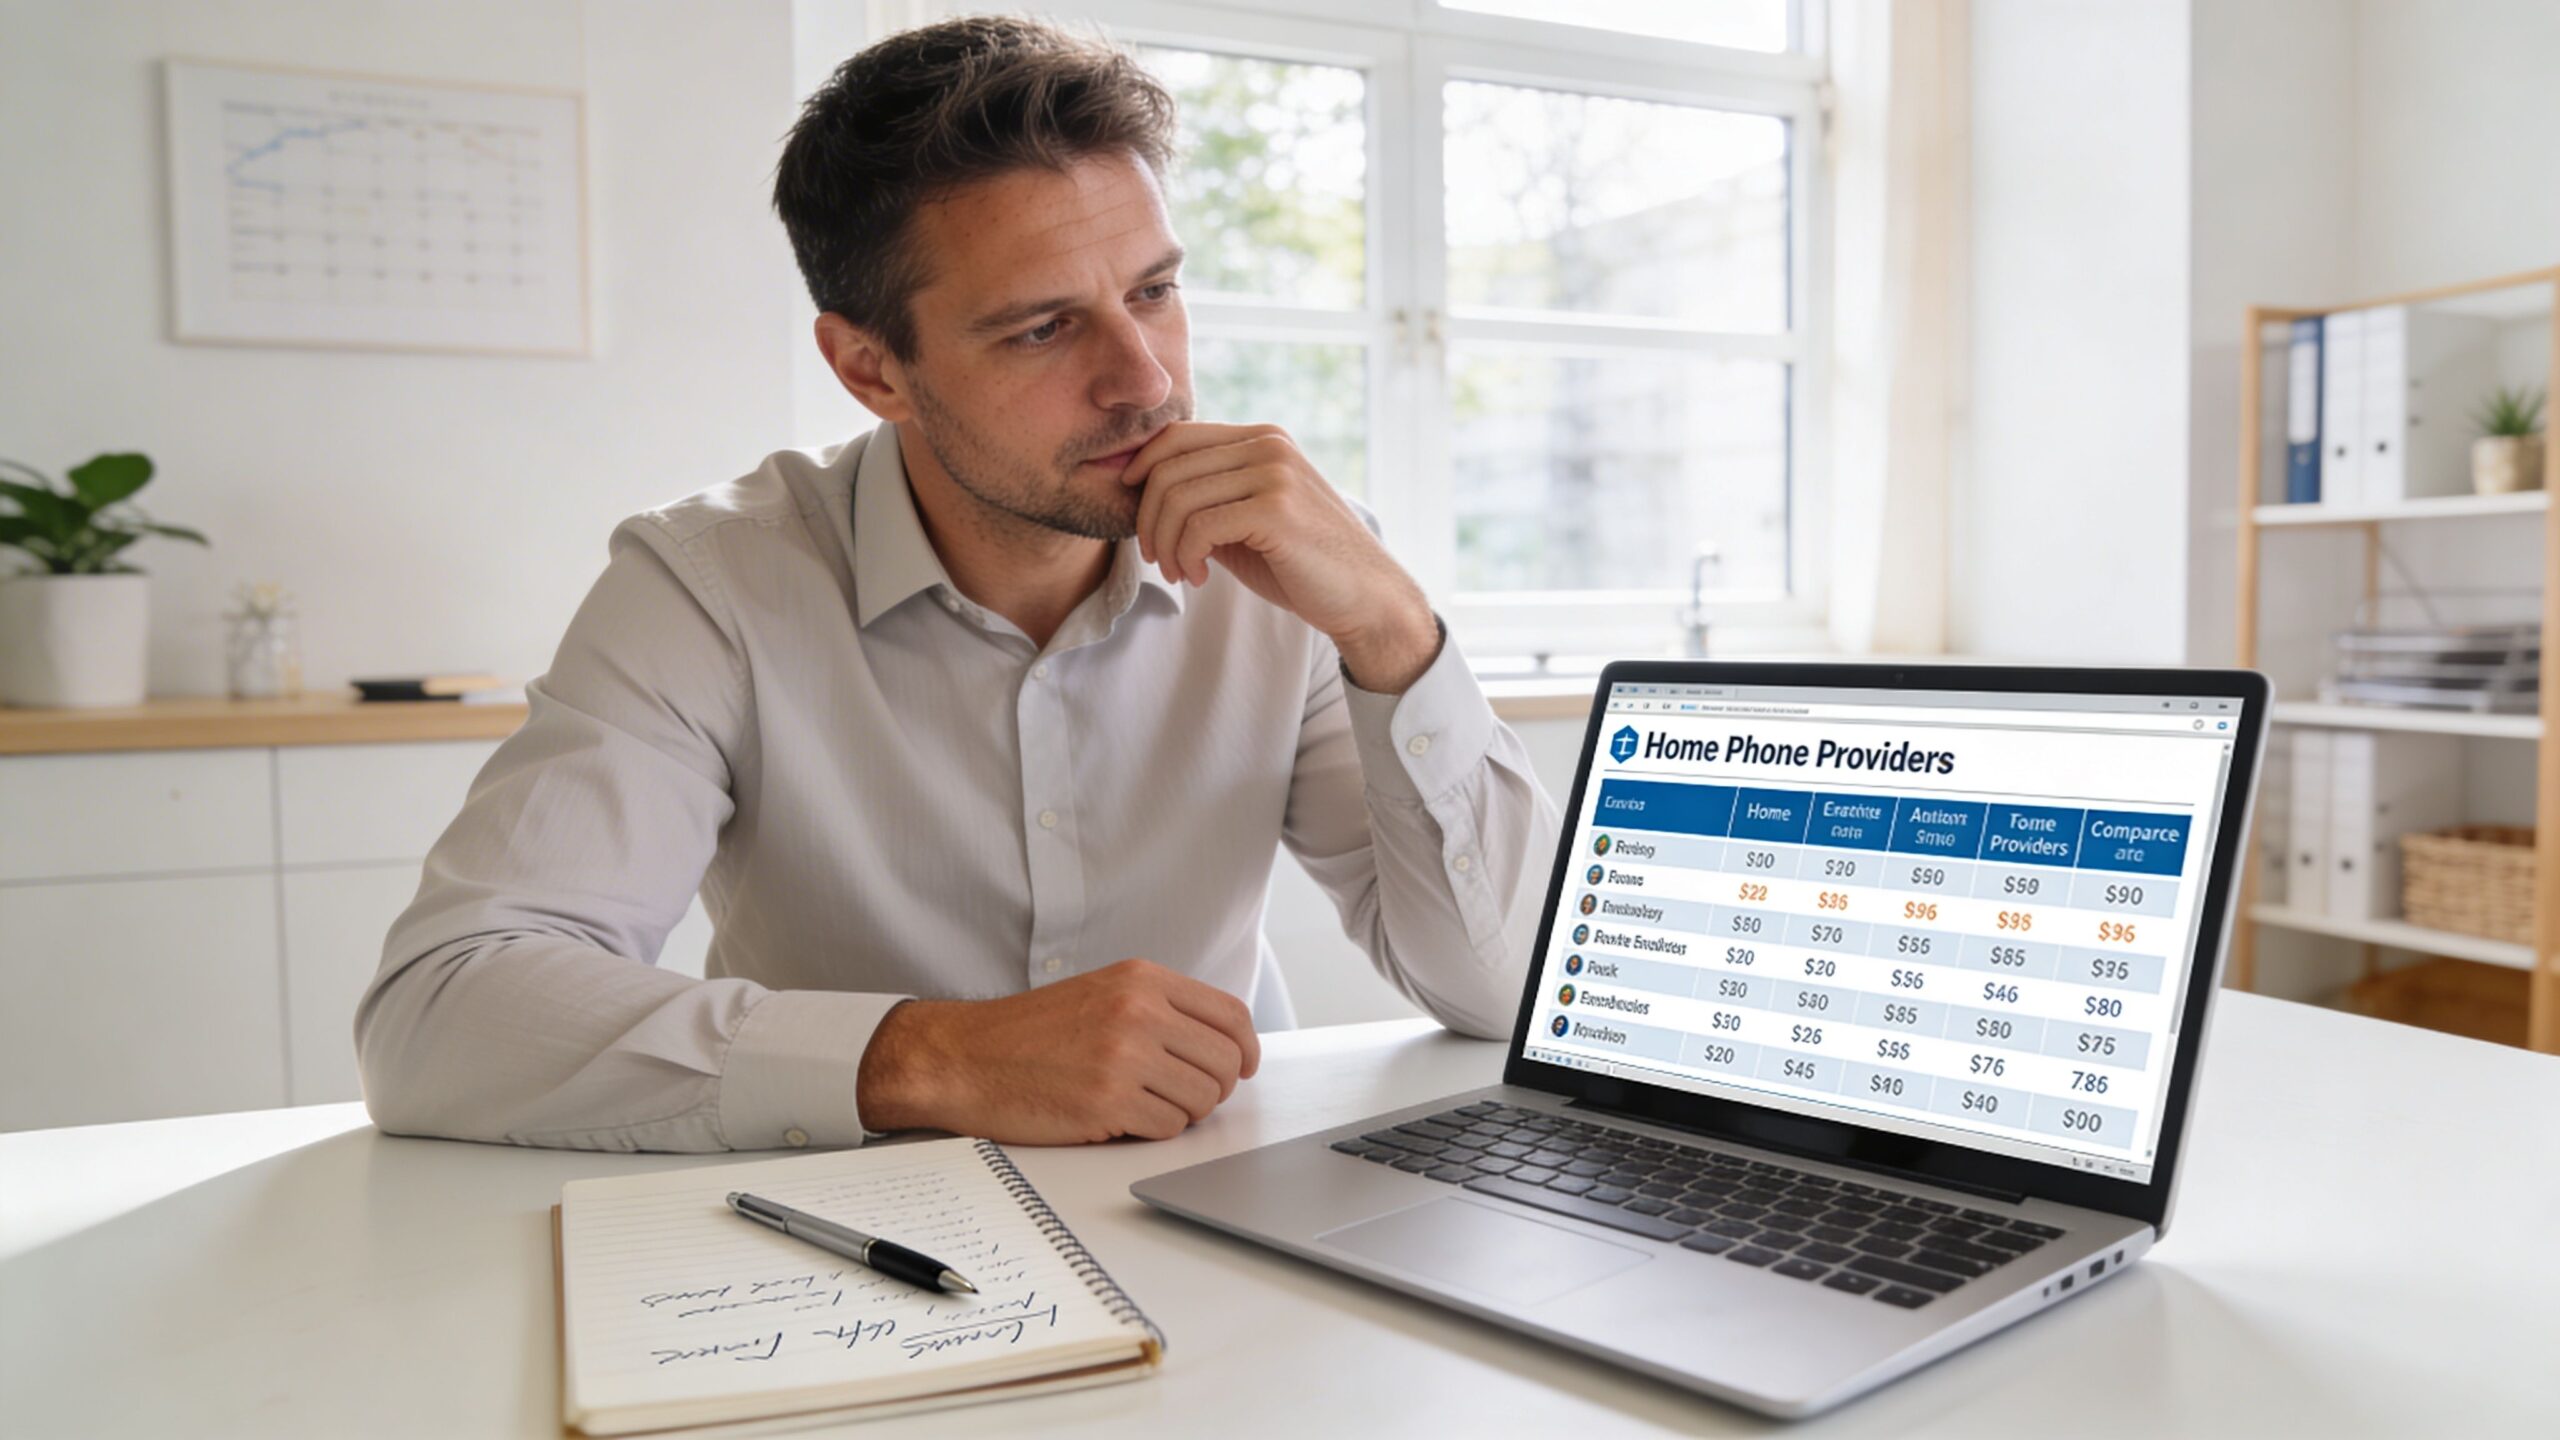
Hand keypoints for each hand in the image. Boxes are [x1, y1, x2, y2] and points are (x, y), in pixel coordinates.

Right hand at [854, 958, 1261, 1143]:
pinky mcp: (1109, 1101)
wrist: (965, 1058)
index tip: (1243, 1067)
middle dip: (1215, 1087)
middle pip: (1225, 1062)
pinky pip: (1168, 1127)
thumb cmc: (1029, 1034)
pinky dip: (1154, 1130)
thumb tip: (1221, 1042)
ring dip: (1183, 1112)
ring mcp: (1125, 1057)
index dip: (1246, 1049)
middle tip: (1188, 1095)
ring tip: (1144, 1104)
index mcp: (1141, 980)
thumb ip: (1159, 1007)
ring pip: (1203, 1099)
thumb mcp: (1101, 993)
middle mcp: (1138, 1012)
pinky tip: (1122, 1117)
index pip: (1231, 1015)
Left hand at [1121, 422, 1440, 692]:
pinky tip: (1198, 577)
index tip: (1139, 519)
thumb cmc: (1303, 565)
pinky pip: (1199, 526)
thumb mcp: (1247, 522)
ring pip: (1178, 498)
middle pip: (1168, 466)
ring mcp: (1275, 473)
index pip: (1176, 437)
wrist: (1366, 598)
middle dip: (1148, 521)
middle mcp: (1269, 445)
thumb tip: (1142, 495)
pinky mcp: (1276, 510)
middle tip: (1157, 560)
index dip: (1141, 474)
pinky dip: (1185, 557)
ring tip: (1180, 573)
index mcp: (1263, 438)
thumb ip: (1207, 501)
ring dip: (1165, 545)